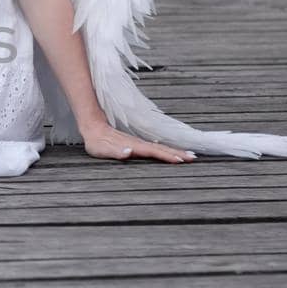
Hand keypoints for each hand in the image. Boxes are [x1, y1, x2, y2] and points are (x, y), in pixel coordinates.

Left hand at [82, 121, 196, 163]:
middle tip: (193, 158)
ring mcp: (138, 143)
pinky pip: (154, 147)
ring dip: (174, 151)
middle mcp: (138, 144)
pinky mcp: (136, 143)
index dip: (167, 156)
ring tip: (188, 155)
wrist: (93, 127)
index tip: (181, 160)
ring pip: (160, 147)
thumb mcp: (102, 149)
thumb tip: (128, 152)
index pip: (154, 152)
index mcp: (133, 146)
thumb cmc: (96, 142)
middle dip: (177, 153)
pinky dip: (165, 149)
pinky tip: (169, 152)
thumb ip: (116, 152)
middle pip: (161, 148)